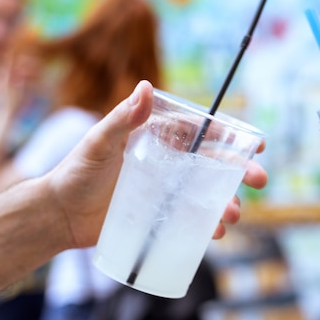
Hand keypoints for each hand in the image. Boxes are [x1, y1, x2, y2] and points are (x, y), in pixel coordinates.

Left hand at [44, 80, 266, 247]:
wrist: (60, 215)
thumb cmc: (76, 173)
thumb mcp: (99, 143)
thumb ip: (122, 118)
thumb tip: (146, 86)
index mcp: (160, 141)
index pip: (202, 134)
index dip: (231, 136)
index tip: (256, 142)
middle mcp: (170, 165)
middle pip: (215, 165)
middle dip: (241, 171)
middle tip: (260, 179)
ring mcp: (169, 193)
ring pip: (210, 195)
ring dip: (228, 203)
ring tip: (233, 215)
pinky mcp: (163, 218)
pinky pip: (194, 221)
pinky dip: (209, 227)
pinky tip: (216, 233)